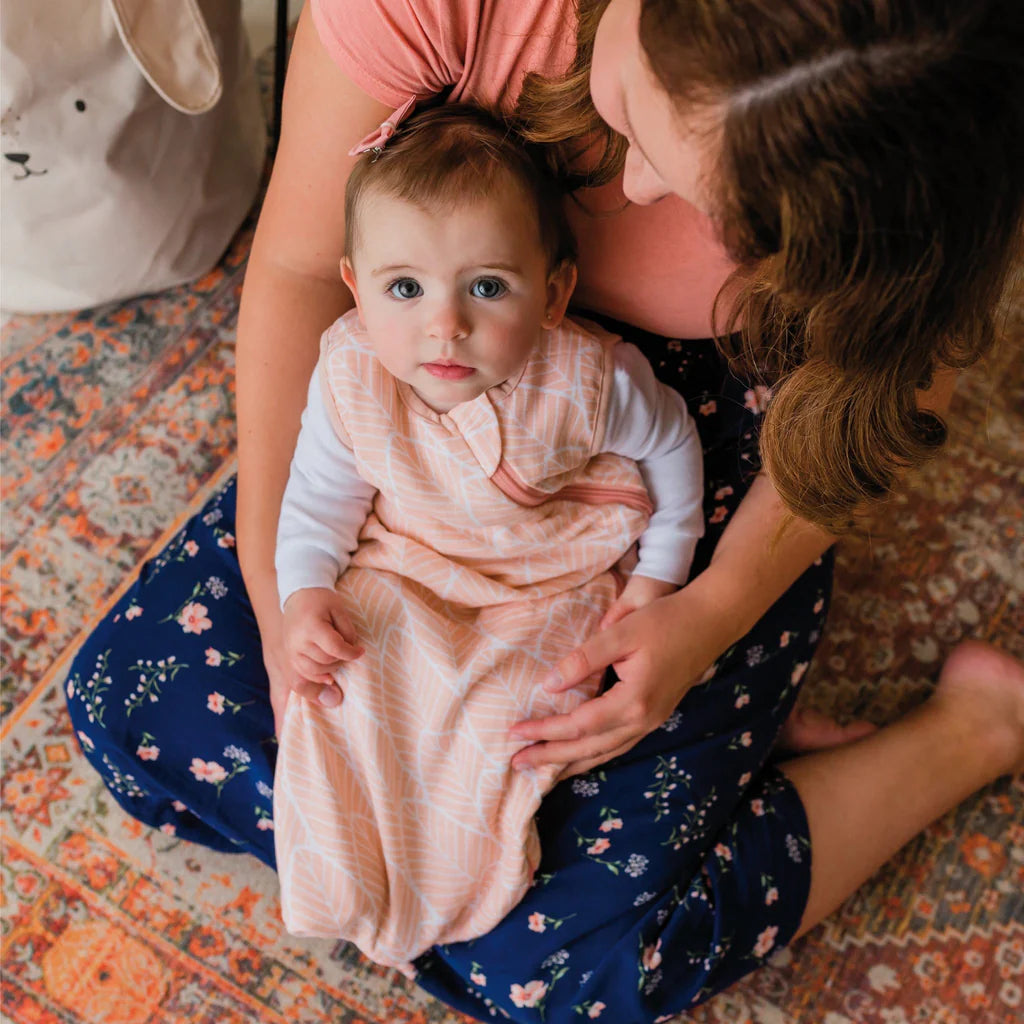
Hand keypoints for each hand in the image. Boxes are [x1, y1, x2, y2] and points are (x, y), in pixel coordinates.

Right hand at [281, 587, 363, 703]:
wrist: (299, 595)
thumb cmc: (322, 601)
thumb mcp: (340, 610)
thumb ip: (347, 632)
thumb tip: (352, 655)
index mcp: (311, 627)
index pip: (335, 648)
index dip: (351, 653)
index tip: (361, 651)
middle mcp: (297, 642)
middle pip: (325, 661)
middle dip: (341, 659)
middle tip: (348, 651)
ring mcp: (290, 652)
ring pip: (314, 673)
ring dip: (330, 670)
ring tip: (338, 659)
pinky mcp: (288, 657)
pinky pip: (299, 679)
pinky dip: (314, 683)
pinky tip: (327, 680)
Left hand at [509, 579, 730, 777]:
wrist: (710, 622)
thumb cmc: (665, 620)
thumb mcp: (621, 633)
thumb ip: (583, 660)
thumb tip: (548, 685)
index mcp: (633, 701)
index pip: (579, 725)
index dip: (545, 730)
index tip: (515, 732)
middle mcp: (643, 720)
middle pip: (589, 748)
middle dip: (551, 757)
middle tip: (516, 762)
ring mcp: (652, 721)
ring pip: (606, 752)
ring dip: (572, 762)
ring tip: (542, 769)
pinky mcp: (655, 715)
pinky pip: (619, 745)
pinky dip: (594, 754)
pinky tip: (580, 755)